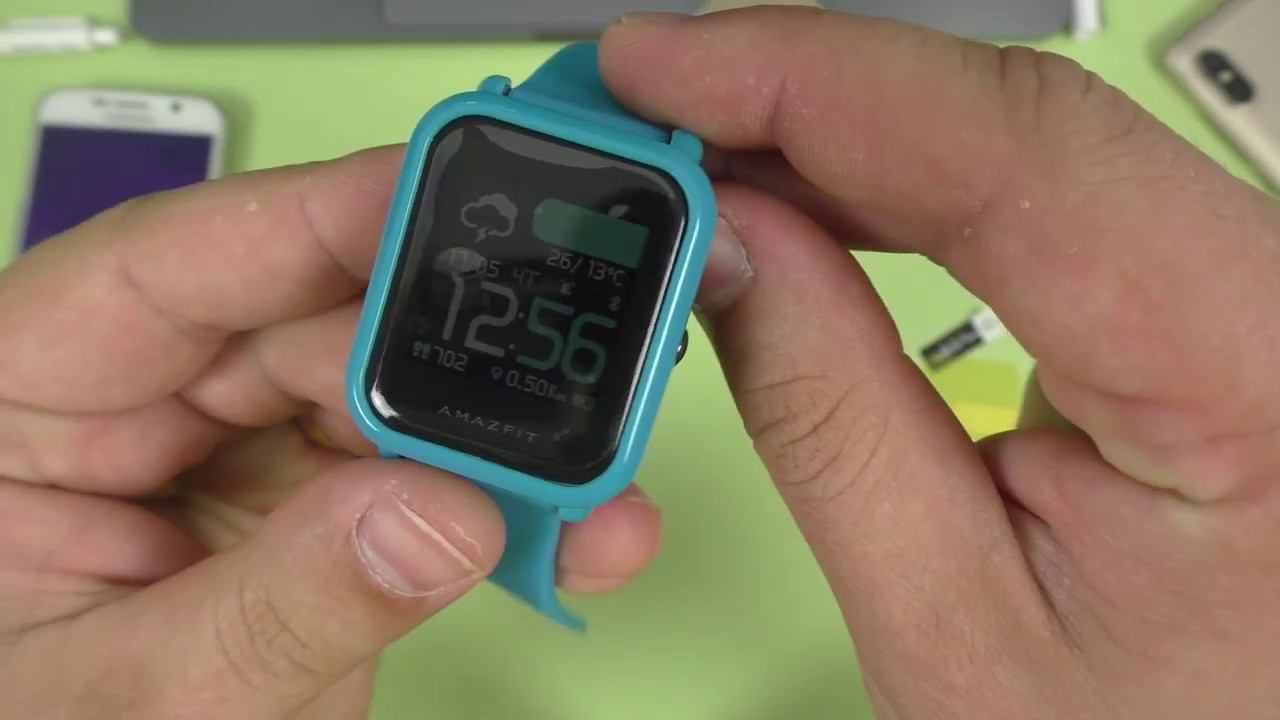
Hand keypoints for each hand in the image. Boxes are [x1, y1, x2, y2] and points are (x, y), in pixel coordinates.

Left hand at [0, 148, 660, 718]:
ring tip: (581, 487)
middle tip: (550, 375)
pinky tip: (569, 532)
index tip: (438, 200)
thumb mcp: (135, 698)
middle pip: (312, 325)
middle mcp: (141, 410)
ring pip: (392, 398)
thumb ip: (282, 605)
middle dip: (440, 358)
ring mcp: (238, 460)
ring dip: (502, 443)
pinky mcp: (317, 513)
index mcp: (25, 404)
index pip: (169, 268)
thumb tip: (434, 512)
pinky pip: (428, 481)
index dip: (314, 219)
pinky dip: (511, 508)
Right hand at [603, 8, 1279, 717]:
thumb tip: (728, 246)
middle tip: (649, 104)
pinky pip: (1039, 196)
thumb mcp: (949, 625)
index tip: (663, 64)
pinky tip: (811, 195)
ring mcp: (1248, 294)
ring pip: (1021, 143)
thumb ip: (825, 415)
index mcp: (1259, 377)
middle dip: (804, 98)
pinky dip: (904, 187)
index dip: (811, 77)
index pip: (1013, 147)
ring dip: (842, 138)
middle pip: (1014, 122)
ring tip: (701, 153)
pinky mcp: (1202, 303)